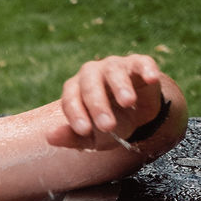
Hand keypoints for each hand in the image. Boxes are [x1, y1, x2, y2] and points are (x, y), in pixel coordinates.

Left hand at [47, 54, 165, 150]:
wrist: (136, 116)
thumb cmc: (108, 125)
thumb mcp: (91, 138)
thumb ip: (72, 137)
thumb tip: (49, 136)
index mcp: (75, 90)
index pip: (70, 100)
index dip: (76, 114)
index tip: (84, 131)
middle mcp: (92, 74)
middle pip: (90, 85)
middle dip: (98, 106)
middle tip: (108, 126)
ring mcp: (115, 66)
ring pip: (114, 71)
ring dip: (120, 86)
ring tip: (128, 102)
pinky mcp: (138, 64)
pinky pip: (141, 63)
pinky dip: (146, 69)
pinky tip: (151, 79)